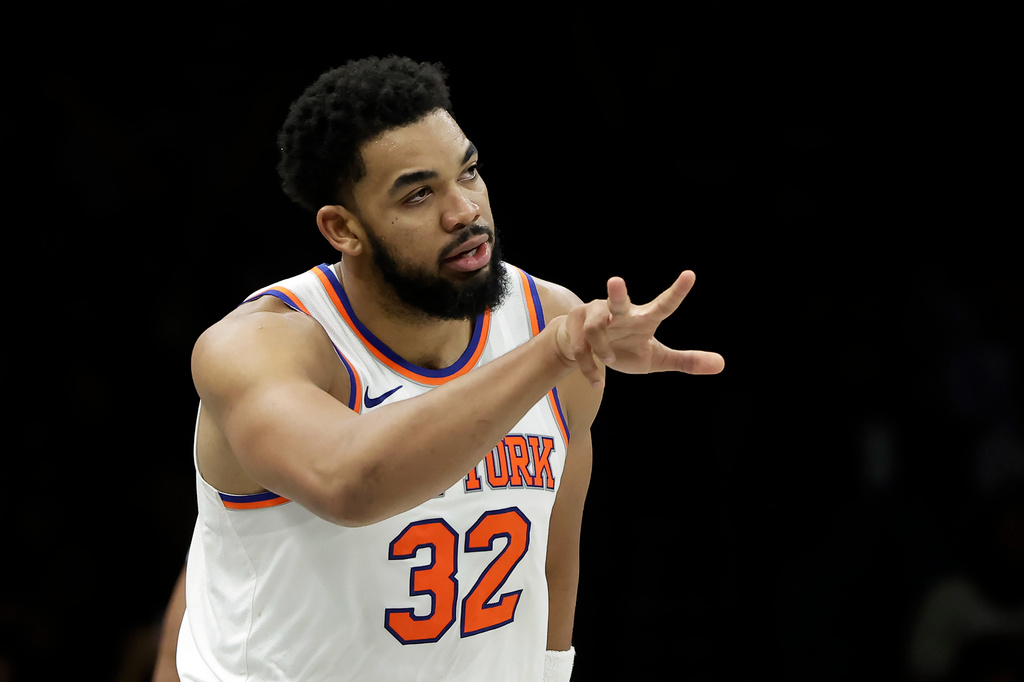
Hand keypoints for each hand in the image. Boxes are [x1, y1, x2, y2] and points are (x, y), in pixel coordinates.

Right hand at [555, 271, 723, 385]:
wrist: (581, 349)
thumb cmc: (623, 349)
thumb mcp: (655, 359)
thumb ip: (685, 361)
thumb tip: (722, 364)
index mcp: (643, 318)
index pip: (664, 305)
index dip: (677, 291)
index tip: (690, 275)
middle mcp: (619, 313)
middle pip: (617, 301)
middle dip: (616, 293)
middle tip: (616, 281)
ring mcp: (593, 316)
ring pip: (595, 330)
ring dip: (603, 350)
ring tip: (610, 361)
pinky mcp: (573, 325)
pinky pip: (581, 349)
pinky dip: (591, 368)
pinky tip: (598, 382)